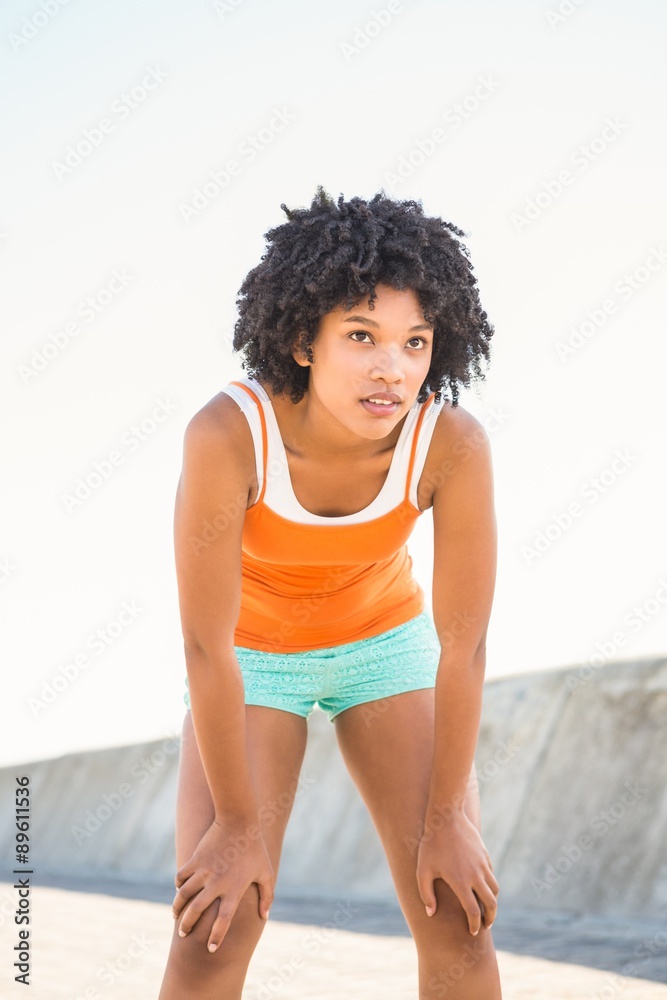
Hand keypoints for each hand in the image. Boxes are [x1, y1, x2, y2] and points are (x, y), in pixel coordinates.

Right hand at [172, 816, 274, 951]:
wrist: (239, 820)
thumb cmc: (255, 848)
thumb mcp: (266, 872)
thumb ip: (267, 895)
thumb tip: (265, 916)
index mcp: (234, 889)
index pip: (224, 920)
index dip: (217, 936)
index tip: (211, 949)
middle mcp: (217, 883)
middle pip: (196, 911)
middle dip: (187, 926)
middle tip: (183, 934)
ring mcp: (204, 871)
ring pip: (183, 895)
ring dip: (177, 908)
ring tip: (176, 916)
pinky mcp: (195, 859)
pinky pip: (181, 877)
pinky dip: (178, 886)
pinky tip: (179, 891)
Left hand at [416, 810, 498, 934]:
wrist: (446, 817)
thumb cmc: (431, 845)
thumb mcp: (422, 870)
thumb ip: (426, 894)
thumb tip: (431, 913)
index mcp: (461, 882)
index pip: (474, 912)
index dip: (475, 925)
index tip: (473, 932)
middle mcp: (476, 876)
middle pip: (491, 904)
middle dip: (490, 918)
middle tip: (486, 926)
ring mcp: (483, 865)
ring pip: (495, 889)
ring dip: (493, 902)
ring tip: (487, 908)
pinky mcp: (485, 856)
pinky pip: (491, 875)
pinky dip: (490, 885)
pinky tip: (482, 886)